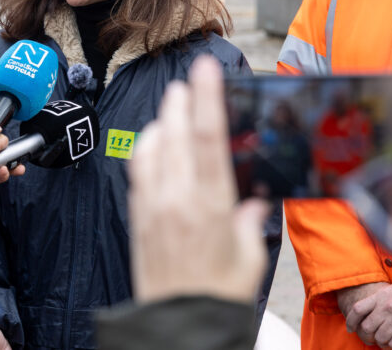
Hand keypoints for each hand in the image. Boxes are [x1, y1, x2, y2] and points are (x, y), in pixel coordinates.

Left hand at [129, 56, 269, 303]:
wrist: (179, 325)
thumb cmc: (218, 296)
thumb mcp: (249, 258)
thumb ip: (250, 223)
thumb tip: (254, 203)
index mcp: (211, 205)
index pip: (209, 137)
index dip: (207, 97)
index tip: (205, 68)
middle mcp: (177, 199)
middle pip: (176, 132)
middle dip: (180, 101)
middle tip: (186, 81)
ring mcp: (152, 206)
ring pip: (151, 147)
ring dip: (162, 122)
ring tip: (173, 111)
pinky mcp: (137, 217)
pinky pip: (138, 170)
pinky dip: (147, 150)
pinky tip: (157, 146)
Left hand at [343, 282, 391, 348]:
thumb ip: (378, 299)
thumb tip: (365, 311)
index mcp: (380, 296)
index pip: (357, 310)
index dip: (350, 321)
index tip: (351, 328)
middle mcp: (386, 308)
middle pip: (366, 327)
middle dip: (367, 336)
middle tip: (371, 338)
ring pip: (380, 338)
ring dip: (382, 341)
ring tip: (387, 339)